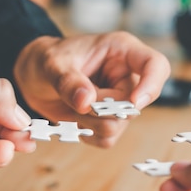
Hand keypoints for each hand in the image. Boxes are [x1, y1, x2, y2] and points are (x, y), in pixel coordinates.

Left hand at [13, 32, 170, 147]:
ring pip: (118, 127)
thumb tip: (87, 102)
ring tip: (70, 106)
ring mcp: (120, 101)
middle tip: (75, 100)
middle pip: (132, 107)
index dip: (151, 86)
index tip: (132, 102)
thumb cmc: (46, 60)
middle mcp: (127, 76)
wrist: (34, 78)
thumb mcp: (52, 64)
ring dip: (89, 123)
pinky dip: (86, 134)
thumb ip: (69, 81)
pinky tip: (73, 120)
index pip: (156, 66)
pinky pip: (107, 139)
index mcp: (122, 51)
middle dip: (100, 110)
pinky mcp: (110, 121)